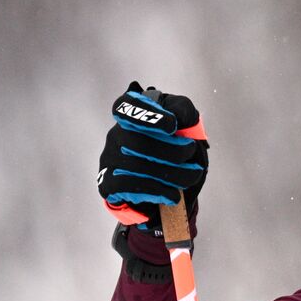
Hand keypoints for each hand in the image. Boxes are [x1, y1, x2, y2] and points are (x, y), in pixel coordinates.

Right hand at [97, 81, 208, 230]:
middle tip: (191, 153)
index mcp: (133, 115)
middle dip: (173, 150)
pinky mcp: (108, 183)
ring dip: (172, 174)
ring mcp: (109, 160)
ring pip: (136, 166)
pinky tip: (173, 194)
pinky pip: (126, 185)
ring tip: (192, 176)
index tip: (173, 125)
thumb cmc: (174, 147)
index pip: (127, 105)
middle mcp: (116, 134)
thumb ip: (184, 111)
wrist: (163, 183)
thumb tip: (179, 115)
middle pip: (138, 141)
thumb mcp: (185, 125)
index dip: (148, 115)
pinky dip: (155, 190)